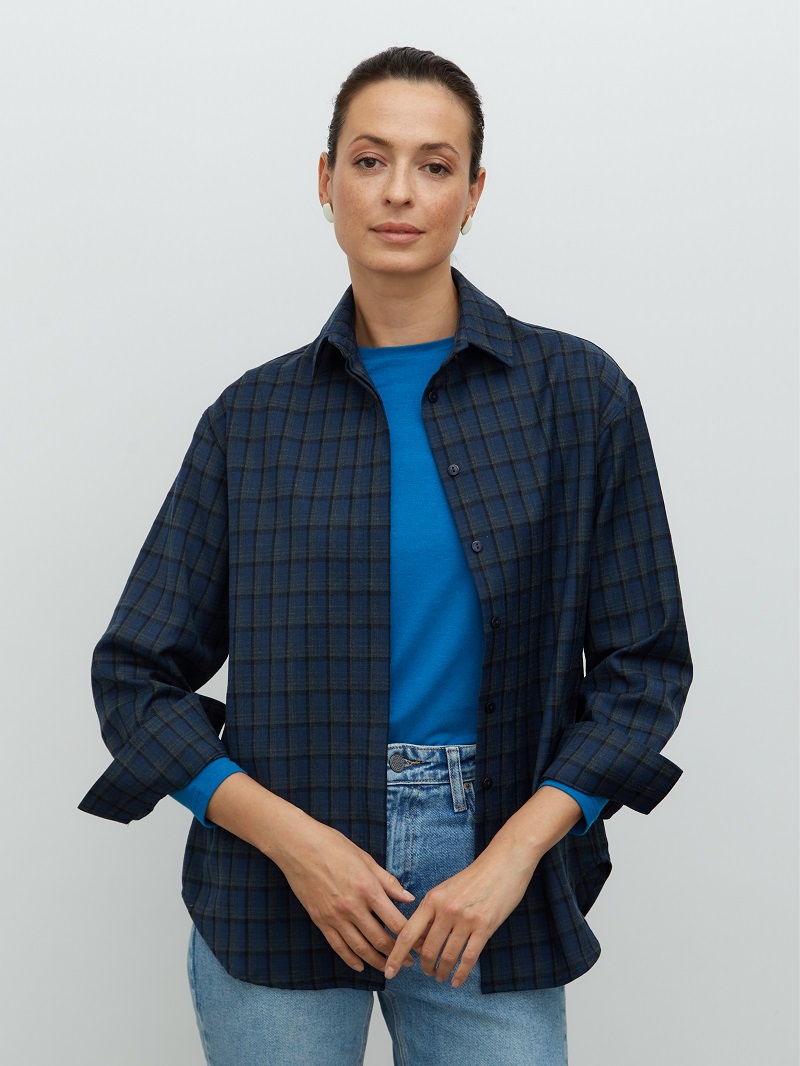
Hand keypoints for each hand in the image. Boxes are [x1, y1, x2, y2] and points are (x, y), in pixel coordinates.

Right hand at [204, 771, 415, 974]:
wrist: (298, 847)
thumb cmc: (333, 846)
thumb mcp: (366, 859)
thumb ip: (388, 882)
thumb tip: (409, 898)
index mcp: (367, 888)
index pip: (395, 921)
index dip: (411, 936)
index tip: (420, 943)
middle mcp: (353, 906)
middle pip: (380, 939)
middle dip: (398, 953)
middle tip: (410, 961)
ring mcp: (335, 916)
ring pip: (360, 947)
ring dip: (377, 961)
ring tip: (389, 967)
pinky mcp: (320, 921)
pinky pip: (338, 946)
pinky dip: (351, 959)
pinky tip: (361, 966)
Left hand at [383, 836, 536, 986]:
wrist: (504, 862)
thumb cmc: (474, 877)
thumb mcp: (446, 889)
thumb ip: (433, 911)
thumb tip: (418, 939)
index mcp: (433, 899)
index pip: (408, 933)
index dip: (396, 955)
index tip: (389, 971)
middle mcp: (446, 910)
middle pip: (427, 950)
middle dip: (425, 967)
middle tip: (426, 973)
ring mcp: (466, 919)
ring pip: (447, 957)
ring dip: (441, 972)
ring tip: (440, 978)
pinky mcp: (485, 927)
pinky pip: (468, 958)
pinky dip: (460, 974)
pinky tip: (456, 981)